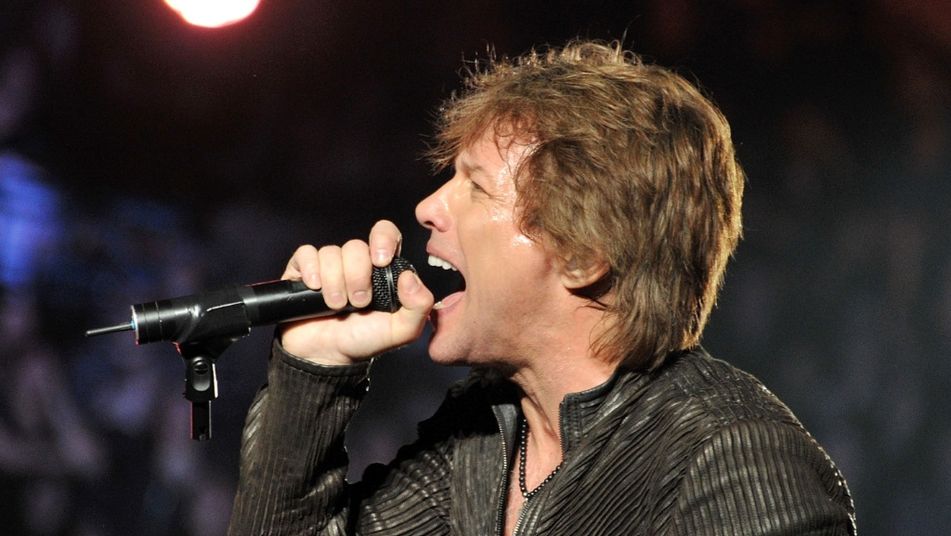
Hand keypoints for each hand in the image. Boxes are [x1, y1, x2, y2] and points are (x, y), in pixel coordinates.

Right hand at [279, 220, 432, 364]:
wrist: (328, 358)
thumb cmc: (365, 341)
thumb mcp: (402, 331)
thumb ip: (419, 306)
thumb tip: (410, 277)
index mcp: (381, 270)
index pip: (385, 233)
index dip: (383, 239)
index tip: (381, 261)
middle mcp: (356, 264)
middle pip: (356, 246)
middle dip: (356, 277)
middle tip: (358, 303)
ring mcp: (329, 267)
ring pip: (331, 253)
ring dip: (334, 283)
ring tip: (336, 306)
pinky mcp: (303, 272)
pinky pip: (306, 254)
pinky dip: (310, 270)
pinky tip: (313, 288)